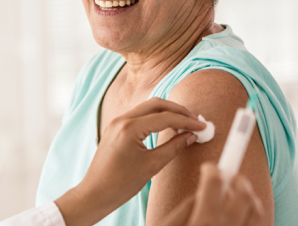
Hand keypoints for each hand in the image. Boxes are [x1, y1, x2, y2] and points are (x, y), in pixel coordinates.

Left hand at [55, 98, 205, 225]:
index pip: (165, 117)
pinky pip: (140, 114)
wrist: (95, 193)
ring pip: (148, 107)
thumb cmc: (121, 184)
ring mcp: (117, 121)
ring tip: (185, 123)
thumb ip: (173, 147)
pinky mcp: (116, 127)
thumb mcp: (152, 166)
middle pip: (157, 104)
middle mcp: (122, 119)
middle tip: (196, 120)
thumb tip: (191, 136)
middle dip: (178, 111)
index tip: (202, 127)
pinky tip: (167, 126)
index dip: (187, 121)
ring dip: (167, 112)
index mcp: (130, 128)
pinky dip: (156, 117)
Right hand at [163, 163, 264, 225]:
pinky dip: (254, 214)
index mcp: (204, 223)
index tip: (211, 166)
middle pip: (244, 194)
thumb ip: (184, 209)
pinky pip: (260, 225)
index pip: (215, 183)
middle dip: (237, 178)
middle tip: (228, 177)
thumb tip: (201, 192)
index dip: (213, 168)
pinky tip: (242, 215)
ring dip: (248, 197)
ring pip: (257, 211)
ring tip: (234, 198)